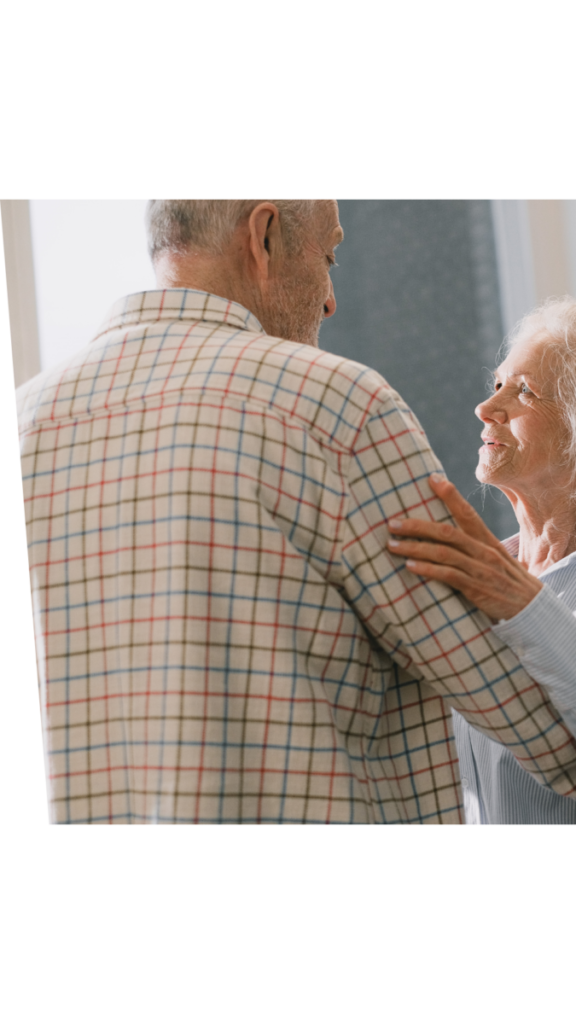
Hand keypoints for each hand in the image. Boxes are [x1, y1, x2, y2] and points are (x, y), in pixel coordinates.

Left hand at [386, 475, 542, 622]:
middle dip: (417, 526)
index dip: (449, 495)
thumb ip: (474, 546)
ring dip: (414, 548)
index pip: (467, 512)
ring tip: (392, 545)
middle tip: (392, 523)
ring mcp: (480, 569)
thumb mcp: (494, 558)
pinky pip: (449, 575)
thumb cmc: (507, 582)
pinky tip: (410, 566)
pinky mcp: (477, 588)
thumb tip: (446, 536)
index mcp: (487, 540)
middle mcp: (483, 551)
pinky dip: (428, 569)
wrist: (531, 608)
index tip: (431, 479)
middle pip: (446, 532)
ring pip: (443, 553)